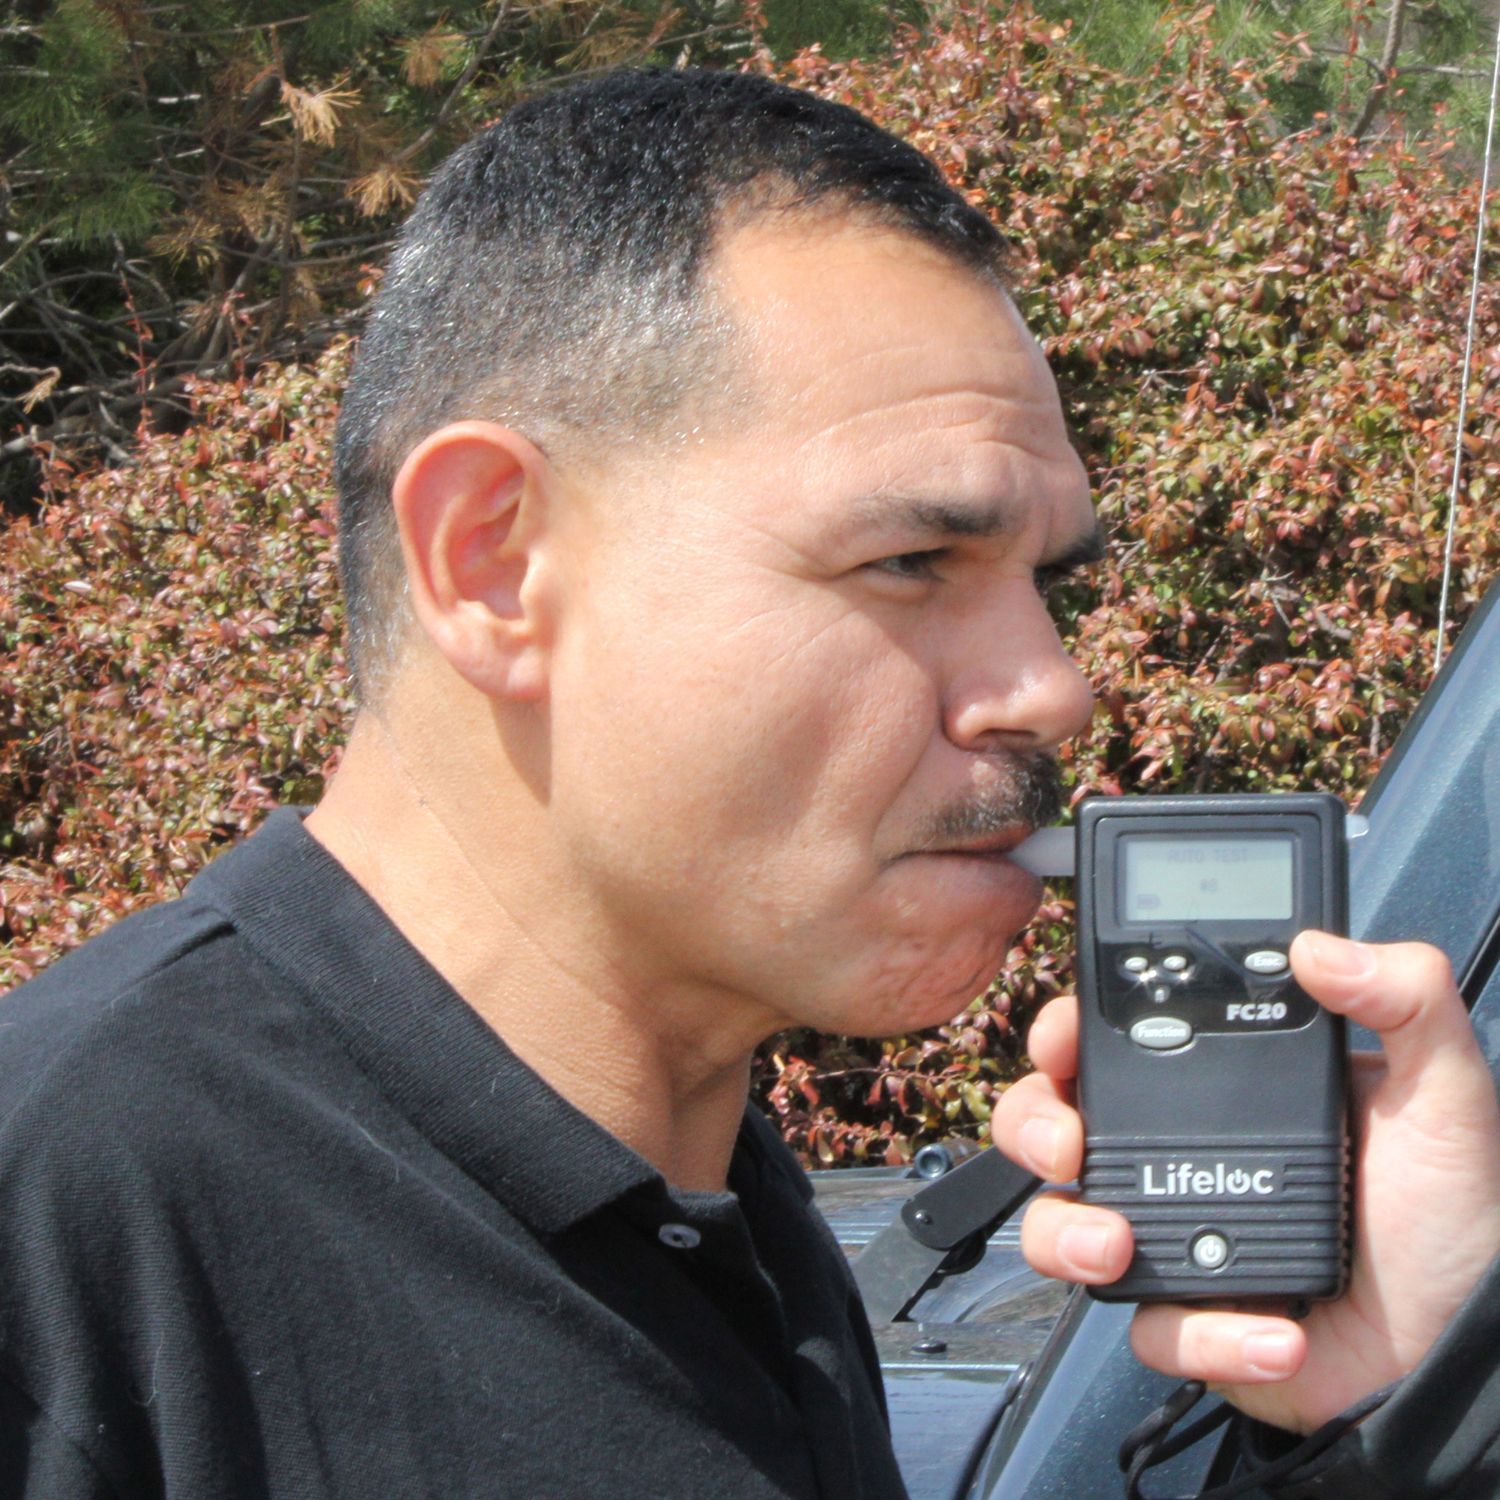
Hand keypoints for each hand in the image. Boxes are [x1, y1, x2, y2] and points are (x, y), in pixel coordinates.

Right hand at [991, 932, 1499, 1432]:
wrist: (1468, 1337)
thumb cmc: (1447, 1207)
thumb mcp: (1442, 1086)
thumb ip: (1408, 998)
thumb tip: (1322, 946)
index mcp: (1218, 1086)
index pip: (1109, 1038)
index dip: (1064, 1030)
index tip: (1063, 1037)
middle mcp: (1177, 1155)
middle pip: (1051, 1124)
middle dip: (1033, 1127)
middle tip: (1067, 1145)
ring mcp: (1174, 1237)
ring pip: (1057, 1227)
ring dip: (1066, 1235)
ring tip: (1119, 1248)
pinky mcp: (1192, 1319)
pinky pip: (1148, 1328)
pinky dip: (1197, 1334)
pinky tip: (1270, 1331)